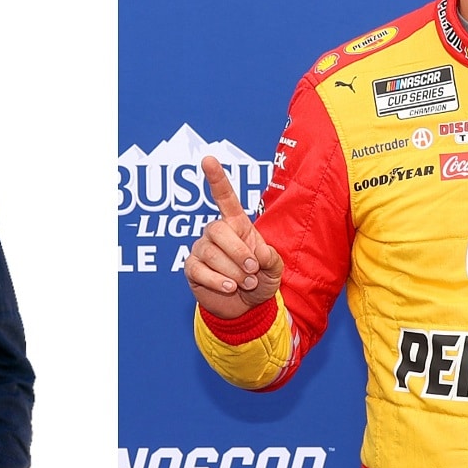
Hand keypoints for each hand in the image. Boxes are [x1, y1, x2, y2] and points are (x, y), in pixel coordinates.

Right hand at [184, 156, 283, 319]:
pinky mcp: (192, 268)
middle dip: (239, 252)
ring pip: (211, 253)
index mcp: (236, 224)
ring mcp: (201, 249)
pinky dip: (217, 281)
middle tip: (253, 270)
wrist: (245, 308)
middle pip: (218, 230)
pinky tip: (229, 288)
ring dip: (233, 272)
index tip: (207, 159)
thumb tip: (258, 253)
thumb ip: (271, 258)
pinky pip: (199, 270)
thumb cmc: (260, 280)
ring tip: (245, 283)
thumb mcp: (275, 269)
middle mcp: (215, 232)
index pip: (224, 197)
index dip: (216, 178)